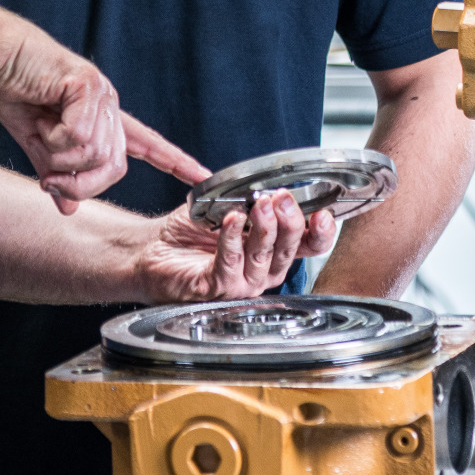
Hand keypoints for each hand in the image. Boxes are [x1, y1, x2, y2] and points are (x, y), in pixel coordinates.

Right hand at [0, 21, 206, 212]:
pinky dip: (55, 139)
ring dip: (60, 157)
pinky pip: (80, 137)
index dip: (173, 160)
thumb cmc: (14, 91)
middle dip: (80, 184)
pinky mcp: (89, 86)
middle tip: (50, 180)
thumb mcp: (38, 144)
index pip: (146, 143)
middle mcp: (108, 106)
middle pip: (114, 167)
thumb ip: (57, 174)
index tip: (202, 175)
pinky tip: (42, 119)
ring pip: (95, 154)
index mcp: (101, 117)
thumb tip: (68, 208)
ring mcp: (102, 95)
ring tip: (41, 134)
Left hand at [135, 192, 337, 302]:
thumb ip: (252, 200)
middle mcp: (261, 271)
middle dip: (291, 223)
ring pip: (263, 259)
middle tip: (283, 198)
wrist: (152, 248)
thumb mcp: (229, 206)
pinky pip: (229, 264)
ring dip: (264, 229)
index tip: (322, 212)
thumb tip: (271, 187)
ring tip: (260, 204)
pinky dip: (232, 239)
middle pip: (289, 251)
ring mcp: (240, 284)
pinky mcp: (214, 288)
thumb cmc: (191, 232)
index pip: (309, 246)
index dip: (321, 232)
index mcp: (272, 250)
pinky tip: (232, 219)